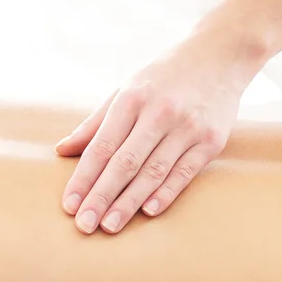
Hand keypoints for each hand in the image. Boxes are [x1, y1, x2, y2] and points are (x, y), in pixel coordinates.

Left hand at [56, 31, 247, 234]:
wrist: (219, 55)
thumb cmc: (162, 77)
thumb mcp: (125, 91)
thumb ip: (94, 123)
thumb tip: (62, 150)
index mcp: (131, 99)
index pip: (100, 147)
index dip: (83, 178)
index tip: (68, 205)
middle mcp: (158, 113)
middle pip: (124, 163)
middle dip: (101, 196)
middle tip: (84, 225)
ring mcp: (187, 127)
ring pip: (153, 172)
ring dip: (129, 202)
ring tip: (109, 226)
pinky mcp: (211, 140)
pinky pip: (185, 172)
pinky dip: (165, 193)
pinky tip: (147, 211)